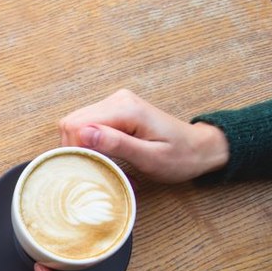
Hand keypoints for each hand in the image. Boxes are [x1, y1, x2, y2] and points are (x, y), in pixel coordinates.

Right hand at [58, 89, 229, 182]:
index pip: (77, 125)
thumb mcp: (149, 158)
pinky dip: (89, 144)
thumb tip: (84, 133)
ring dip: (82, 148)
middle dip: (76, 150)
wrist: (199, 148)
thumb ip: (116, 144)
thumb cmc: (179, 157)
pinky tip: (105, 157)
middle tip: (94, 170)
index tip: (88, 169)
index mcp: (126, 110)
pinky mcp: (114, 110)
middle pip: (71, 123)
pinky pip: (87, 126)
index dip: (74, 150)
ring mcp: (115, 103)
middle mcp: (117, 100)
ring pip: (75, 125)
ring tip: (102, 165)